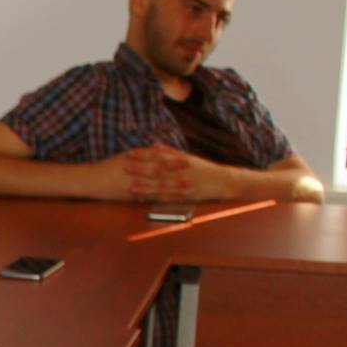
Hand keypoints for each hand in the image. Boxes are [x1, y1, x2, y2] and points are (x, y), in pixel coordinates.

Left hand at [118, 144, 237, 201]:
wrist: (222, 181)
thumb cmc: (202, 169)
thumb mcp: (187, 157)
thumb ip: (170, 152)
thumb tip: (153, 146)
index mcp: (180, 160)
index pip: (158, 156)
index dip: (143, 155)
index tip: (129, 153)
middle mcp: (180, 171)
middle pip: (157, 169)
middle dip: (141, 169)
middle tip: (124, 167)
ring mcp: (182, 184)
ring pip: (160, 185)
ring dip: (144, 186)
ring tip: (129, 186)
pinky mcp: (184, 196)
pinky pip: (166, 198)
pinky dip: (154, 198)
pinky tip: (143, 199)